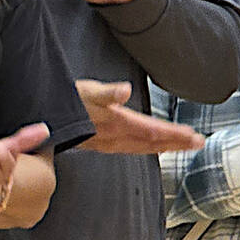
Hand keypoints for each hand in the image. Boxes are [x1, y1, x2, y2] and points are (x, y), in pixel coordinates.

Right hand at [73, 79, 202, 153]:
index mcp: (117, 123)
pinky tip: (146, 148)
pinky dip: (144, 149)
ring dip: (163, 148)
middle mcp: (115, 136)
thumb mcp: (86, 91)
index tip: (194, 137)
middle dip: (175, 143)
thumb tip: (124, 90)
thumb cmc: (65, 101)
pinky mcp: (99, 144)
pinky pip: (129, 149)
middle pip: (152, 143)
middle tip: (197, 144)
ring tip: (180, 147)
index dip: (174, 134)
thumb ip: (107, 92)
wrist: (41, 119)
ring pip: (141, 148)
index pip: (153, 131)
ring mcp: (107, 142)